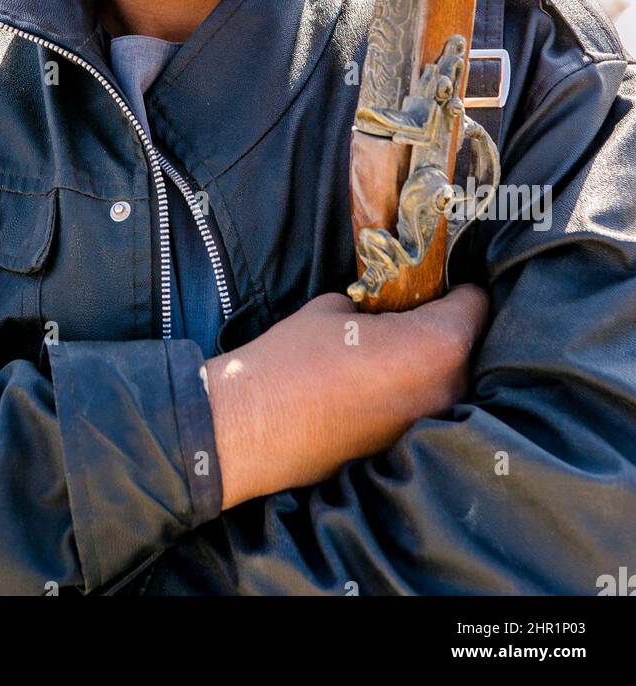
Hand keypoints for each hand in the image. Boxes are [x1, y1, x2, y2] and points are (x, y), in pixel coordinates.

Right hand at [205, 284, 489, 509]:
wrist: (256, 425)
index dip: (454, 288)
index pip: (476, 303)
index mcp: (439, 345)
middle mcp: (449, 388)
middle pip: (469, 344)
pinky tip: (374, 383)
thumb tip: (382, 307)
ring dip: (429, 362)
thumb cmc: (295, 356)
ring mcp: (432, 423)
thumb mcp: (338, 307)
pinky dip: (410, 392)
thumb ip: (376, 305)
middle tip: (408, 313)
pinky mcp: (409, 447)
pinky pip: (425, 406)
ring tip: (389, 350)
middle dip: (444, 326)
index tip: (431, 284)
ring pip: (449, 378)